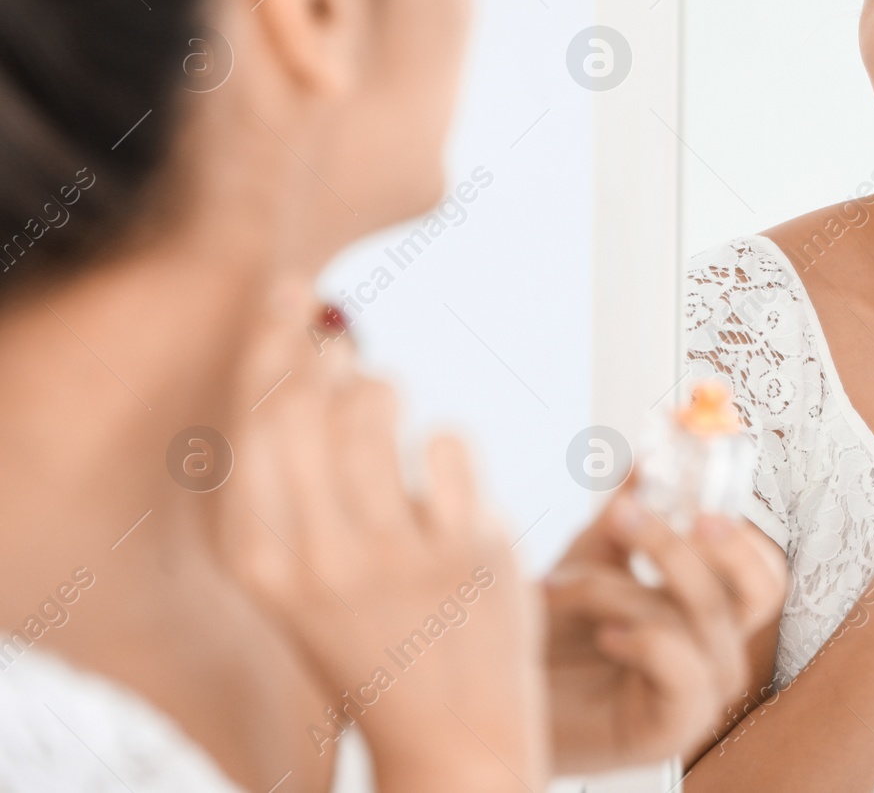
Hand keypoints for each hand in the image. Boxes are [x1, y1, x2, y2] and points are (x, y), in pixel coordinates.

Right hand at [220, 281, 545, 792]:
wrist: (448, 734)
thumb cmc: (367, 631)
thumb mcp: (301, 570)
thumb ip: (293, 472)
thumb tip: (315, 341)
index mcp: (258, 562)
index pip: (249, 417)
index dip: (269, 339)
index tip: (286, 290)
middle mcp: (316, 556)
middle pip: (305, 399)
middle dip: (321, 347)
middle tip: (338, 339)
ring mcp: (396, 554)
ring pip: (378, 404)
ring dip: (384, 385)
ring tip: (386, 402)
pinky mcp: (471, 551)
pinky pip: (452, 441)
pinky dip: (447, 444)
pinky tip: (443, 479)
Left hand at [542, 480, 786, 773]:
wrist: (505, 696)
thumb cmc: (555, 635)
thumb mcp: (591, 559)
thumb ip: (627, 514)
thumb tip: (649, 462)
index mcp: (711, 612)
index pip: (763, 569)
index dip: (742, 523)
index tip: (697, 475)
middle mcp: (717, 651)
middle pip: (759, 589)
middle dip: (706, 541)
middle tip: (636, 511)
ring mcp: (702, 695)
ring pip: (700, 617)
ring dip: (622, 588)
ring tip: (560, 586)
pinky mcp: (673, 730)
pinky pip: (683, 669)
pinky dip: (641, 640)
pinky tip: (603, 636)